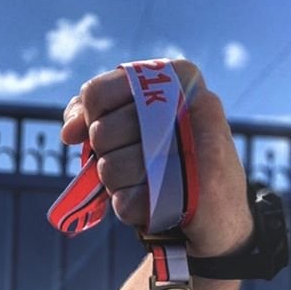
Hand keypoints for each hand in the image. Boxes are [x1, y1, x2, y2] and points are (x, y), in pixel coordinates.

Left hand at [60, 60, 252, 257]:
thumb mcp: (138, 124)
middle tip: (139, 162)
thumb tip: (69, 132)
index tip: (111, 133)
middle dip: (107, 156)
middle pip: (100, 133)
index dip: (90, 121)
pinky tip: (156, 202)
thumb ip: (94, 114)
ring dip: (118, 185)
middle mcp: (193, 102)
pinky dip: (131, 209)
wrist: (221, 213)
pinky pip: (124, 203)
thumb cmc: (168, 160)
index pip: (95, 94)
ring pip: (108, 169)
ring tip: (149, 182)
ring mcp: (199, 146)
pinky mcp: (197, 190)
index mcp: (178, 76)